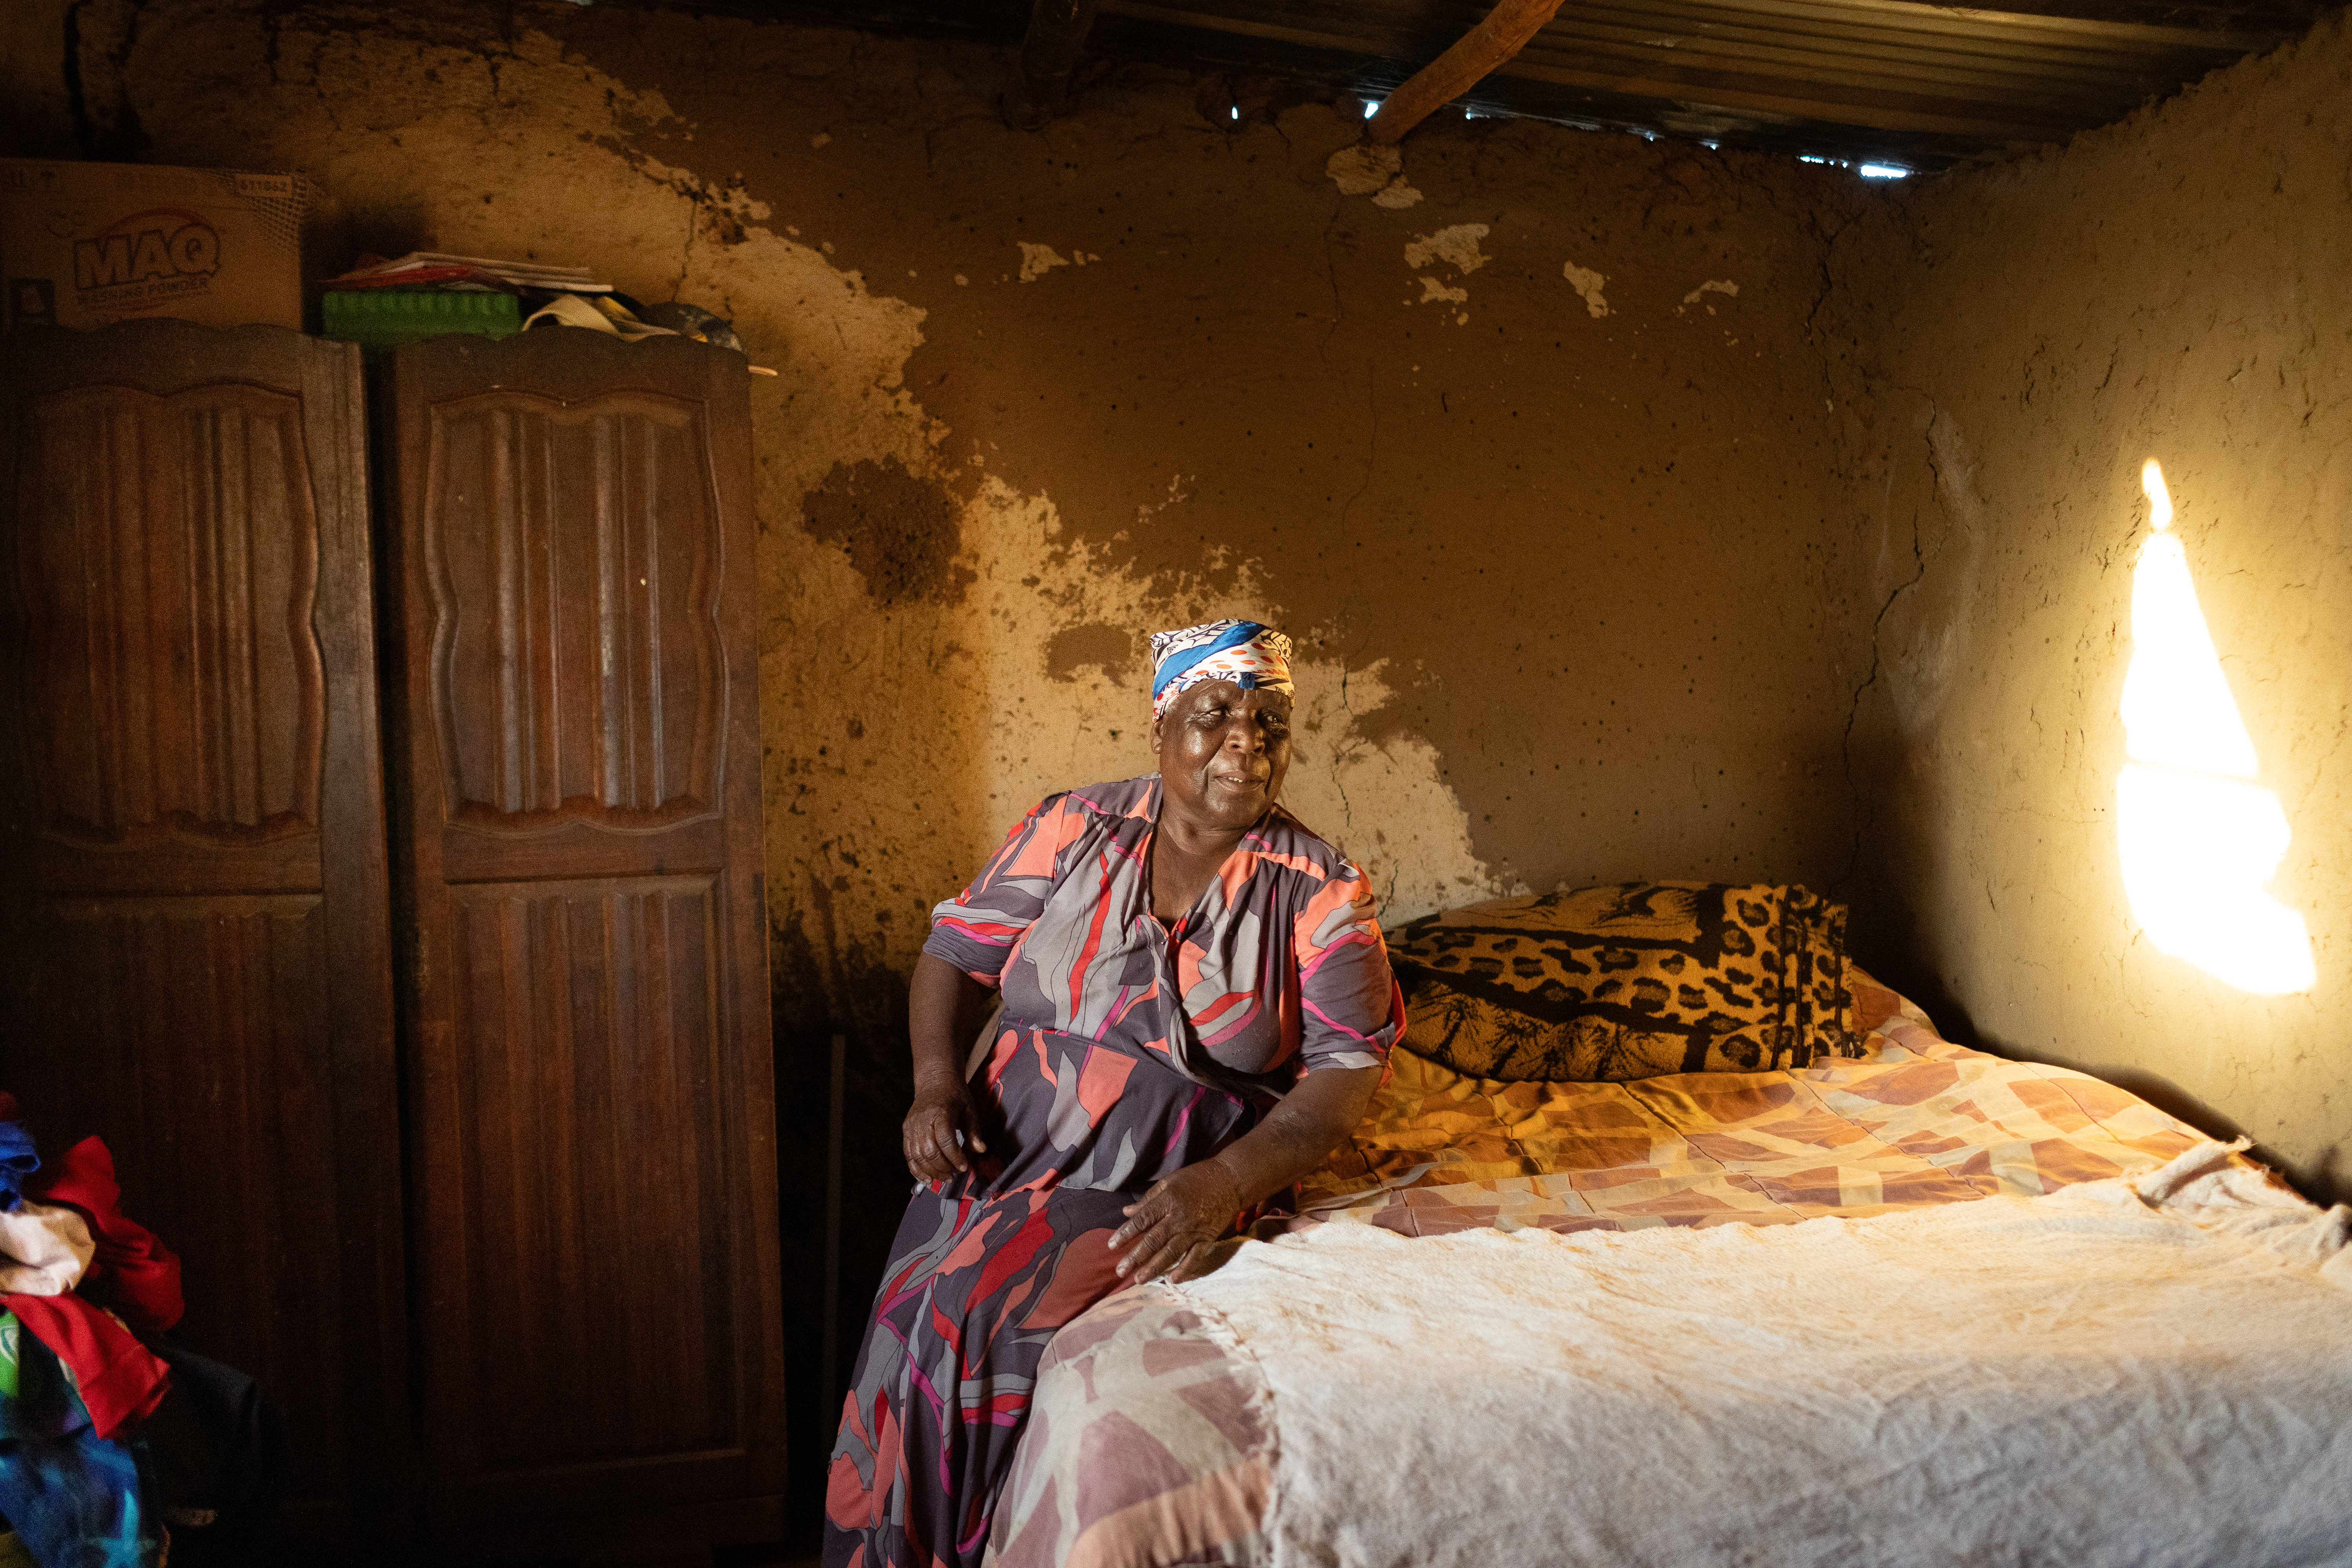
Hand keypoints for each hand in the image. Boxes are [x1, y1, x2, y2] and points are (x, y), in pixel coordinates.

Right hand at [903, 1079, 986, 1182]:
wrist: (934, 1082)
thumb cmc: (955, 1096)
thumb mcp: (970, 1109)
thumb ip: (974, 1131)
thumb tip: (981, 1150)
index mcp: (941, 1112)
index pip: (945, 1139)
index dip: (954, 1156)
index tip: (964, 1166)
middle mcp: (923, 1120)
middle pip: (929, 1151)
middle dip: (943, 1167)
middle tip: (955, 1174)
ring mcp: (912, 1126)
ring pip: (917, 1156)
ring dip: (931, 1171)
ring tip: (945, 1178)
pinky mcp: (906, 1131)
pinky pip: (908, 1155)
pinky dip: (916, 1170)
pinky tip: (927, 1179)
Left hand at [1111, 1159, 1242, 1282]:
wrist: (1231, 1180)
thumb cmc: (1197, 1178)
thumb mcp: (1170, 1182)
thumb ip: (1148, 1199)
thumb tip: (1126, 1212)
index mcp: (1167, 1200)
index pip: (1142, 1220)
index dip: (1125, 1233)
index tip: (1111, 1246)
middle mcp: (1179, 1217)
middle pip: (1153, 1240)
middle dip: (1135, 1257)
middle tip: (1120, 1271)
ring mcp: (1194, 1230)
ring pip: (1171, 1252)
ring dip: (1154, 1268)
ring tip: (1139, 1280)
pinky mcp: (1208, 1238)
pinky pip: (1195, 1257)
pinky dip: (1184, 1269)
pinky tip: (1171, 1280)